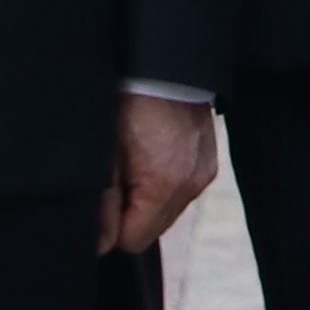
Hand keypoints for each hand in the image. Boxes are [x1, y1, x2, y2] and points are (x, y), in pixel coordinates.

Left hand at [105, 95, 215, 255]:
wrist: (162, 64)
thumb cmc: (127, 103)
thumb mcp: (104, 156)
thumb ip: (102, 207)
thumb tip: (101, 246)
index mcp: (166, 185)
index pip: (133, 241)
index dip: (111, 226)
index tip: (102, 197)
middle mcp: (193, 183)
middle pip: (153, 228)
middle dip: (130, 212)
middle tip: (115, 174)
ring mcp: (205, 171)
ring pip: (167, 209)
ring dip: (147, 196)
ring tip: (133, 158)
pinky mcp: (209, 159)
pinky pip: (181, 188)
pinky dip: (164, 180)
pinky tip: (150, 153)